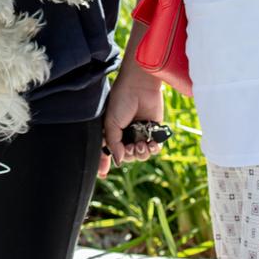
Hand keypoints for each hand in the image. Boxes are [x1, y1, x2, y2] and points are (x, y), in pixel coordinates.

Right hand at [99, 54, 164, 177]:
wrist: (139, 85)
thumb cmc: (121, 100)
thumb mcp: (110, 123)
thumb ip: (113, 144)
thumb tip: (119, 162)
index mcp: (112, 132)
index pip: (109, 152)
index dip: (105, 163)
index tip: (104, 173)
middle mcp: (126, 134)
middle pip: (128, 156)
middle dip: (130, 155)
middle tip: (132, 147)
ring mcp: (140, 132)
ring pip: (142, 154)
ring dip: (142, 154)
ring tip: (142, 145)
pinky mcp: (154, 129)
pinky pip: (155, 147)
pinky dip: (154, 149)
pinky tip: (151, 144)